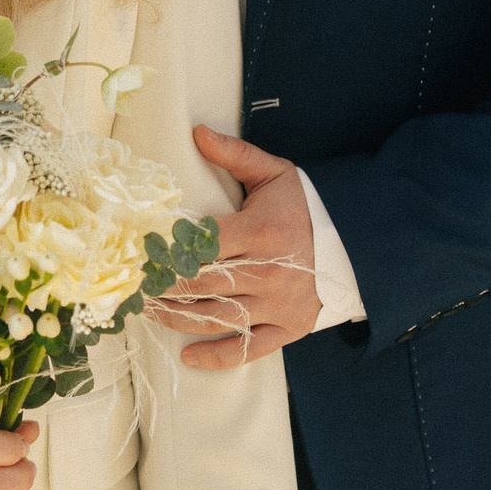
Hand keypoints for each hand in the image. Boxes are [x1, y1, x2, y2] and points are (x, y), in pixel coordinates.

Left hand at [156, 126, 321, 366]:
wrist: (358, 244)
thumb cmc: (306, 208)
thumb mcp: (275, 174)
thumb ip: (235, 154)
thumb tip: (196, 132)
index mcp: (262, 233)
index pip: (202, 244)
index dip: (167, 248)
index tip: (138, 250)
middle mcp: (268, 273)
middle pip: (201, 283)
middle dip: (161, 284)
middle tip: (132, 282)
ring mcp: (277, 305)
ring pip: (215, 317)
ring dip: (175, 316)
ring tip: (147, 308)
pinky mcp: (286, 329)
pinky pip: (248, 349)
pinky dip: (217, 357)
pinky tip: (188, 356)